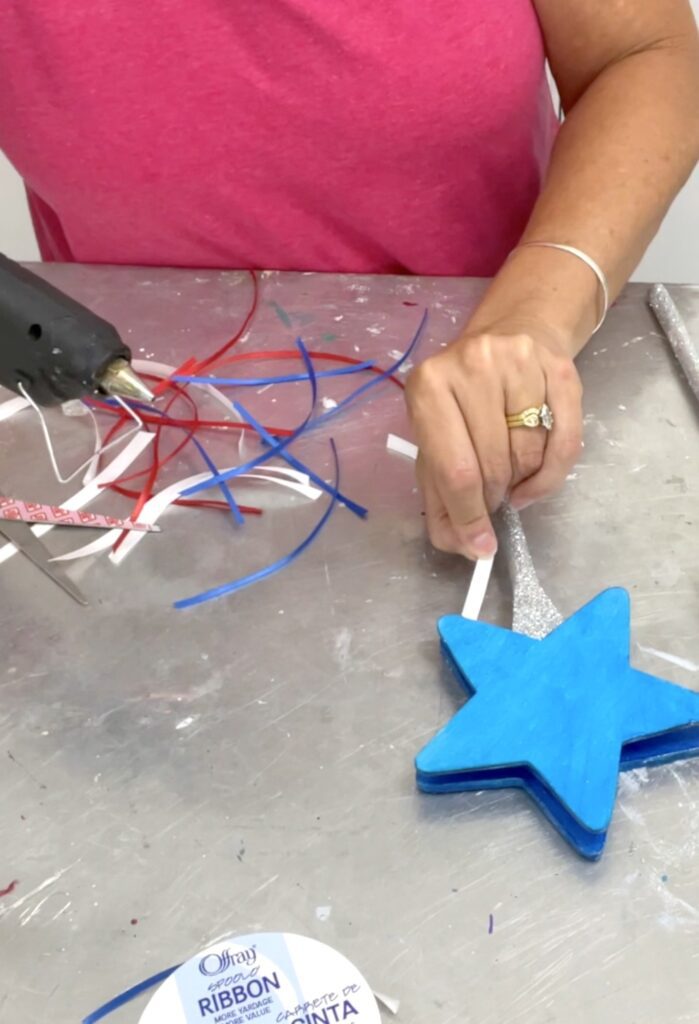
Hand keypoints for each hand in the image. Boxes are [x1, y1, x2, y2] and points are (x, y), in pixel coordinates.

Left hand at [405, 320, 582, 558]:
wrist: (509, 336)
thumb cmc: (464, 400)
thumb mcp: (436, 442)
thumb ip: (441, 499)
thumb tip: (468, 547)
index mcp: (428, 388)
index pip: (454, 470)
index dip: (469, 516)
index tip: (480, 545)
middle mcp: (472, 366)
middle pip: (494, 466)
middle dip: (494, 497)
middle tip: (493, 498)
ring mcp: (519, 362)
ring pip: (530, 455)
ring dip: (522, 480)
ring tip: (510, 471)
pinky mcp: (561, 368)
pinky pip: (566, 443)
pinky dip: (552, 474)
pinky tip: (537, 476)